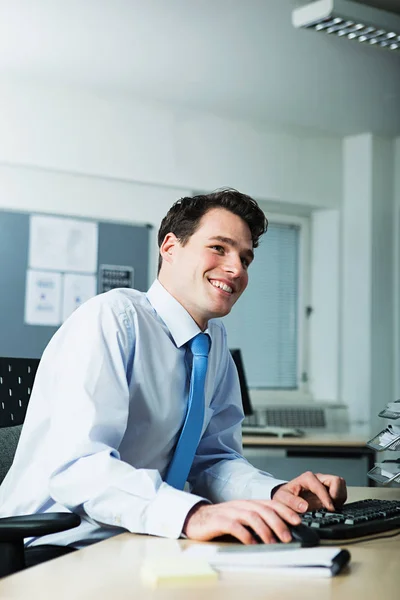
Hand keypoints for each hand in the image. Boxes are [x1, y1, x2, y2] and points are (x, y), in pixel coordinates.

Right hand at [182, 499, 301, 544]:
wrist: (198, 519)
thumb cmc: (222, 520)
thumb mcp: (242, 518)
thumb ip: (258, 521)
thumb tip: (280, 532)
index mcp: (249, 503)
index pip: (271, 503)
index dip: (285, 510)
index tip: (298, 520)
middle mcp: (242, 505)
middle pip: (263, 510)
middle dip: (278, 523)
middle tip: (288, 537)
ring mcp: (231, 511)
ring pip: (252, 516)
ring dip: (265, 530)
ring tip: (272, 542)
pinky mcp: (220, 520)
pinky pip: (235, 526)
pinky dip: (245, 535)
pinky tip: (252, 543)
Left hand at [272, 472, 346, 512]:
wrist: (284, 498)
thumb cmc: (284, 497)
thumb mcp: (282, 499)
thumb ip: (291, 502)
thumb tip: (304, 506)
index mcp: (306, 478)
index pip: (321, 485)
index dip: (327, 498)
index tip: (329, 508)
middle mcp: (317, 479)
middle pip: (336, 481)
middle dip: (337, 495)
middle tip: (332, 507)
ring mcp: (324, 484)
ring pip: (341, 486)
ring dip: (339, 498)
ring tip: (331, 508)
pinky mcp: (328, 491)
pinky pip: (340, 493)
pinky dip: (339, 501)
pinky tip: (331, 508)